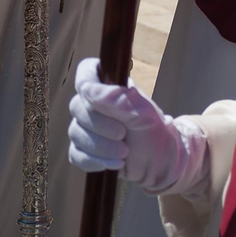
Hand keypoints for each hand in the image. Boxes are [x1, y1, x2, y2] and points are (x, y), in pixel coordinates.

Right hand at [67, 58, 206, 194]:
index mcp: (108, 87)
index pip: (86, 71)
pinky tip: (115, 164)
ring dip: (101, 146)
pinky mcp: (83, 151)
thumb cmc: (154, 131)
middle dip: (100, 125)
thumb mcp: (143, 113)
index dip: (85, 82)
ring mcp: (85, 128)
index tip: (97, 100)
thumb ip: (118, 99)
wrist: (159, 163)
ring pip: (76, 133)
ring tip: (124, 152)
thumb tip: (86, 89)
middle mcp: (92, 105)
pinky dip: (95, 161)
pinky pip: (76, 154)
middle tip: (123, 134)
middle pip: (77, 107)